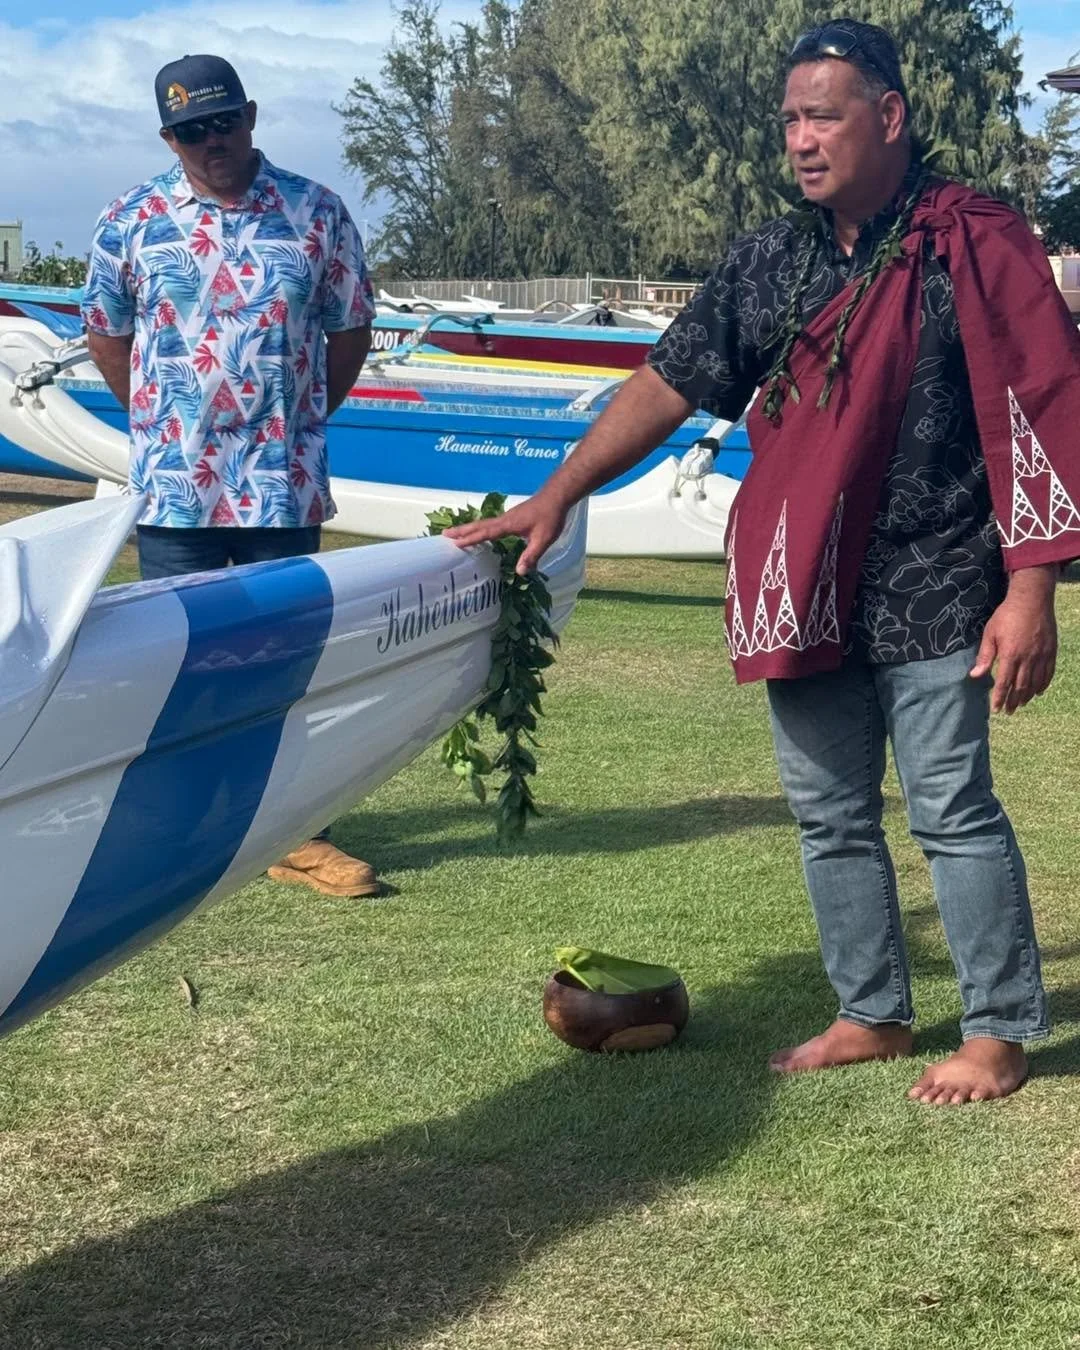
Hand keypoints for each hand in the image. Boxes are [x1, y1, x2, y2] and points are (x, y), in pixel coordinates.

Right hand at [444, 493, 568, 574]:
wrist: (556, 497)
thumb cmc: (550, 517)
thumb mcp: (544, 539)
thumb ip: (532, 555)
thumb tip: (519, 573)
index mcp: (508, 524)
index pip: (486, 533)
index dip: (471, 539)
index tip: (455, 543)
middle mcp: (504, 519)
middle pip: (479, 525)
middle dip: (462, 530)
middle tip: (444, 534)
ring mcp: (506, 517)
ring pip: (483, 523)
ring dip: (468, 528)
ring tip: (454, 533)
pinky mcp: (511, 517)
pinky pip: (490, 523)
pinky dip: (479, 528)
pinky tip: (479, 532)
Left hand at [969, 567, 1057, 713]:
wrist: (1032, 600)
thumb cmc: (1007, 615)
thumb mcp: (990, 633)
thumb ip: (984, 656)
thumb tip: (974, 675)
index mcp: (1011, 654)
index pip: (1004, 683)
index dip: (1000, 698)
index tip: (997, 709)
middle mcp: (1028, 658)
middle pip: (1021, 686)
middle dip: (1014, 701)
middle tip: (1009, 711)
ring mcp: (1041, 655)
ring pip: (1035, 682)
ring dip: (1028, 695)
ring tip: (1021, 704)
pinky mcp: (1051, 650)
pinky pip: (1048, 672)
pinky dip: (1043, 684)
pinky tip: (1038, 691)